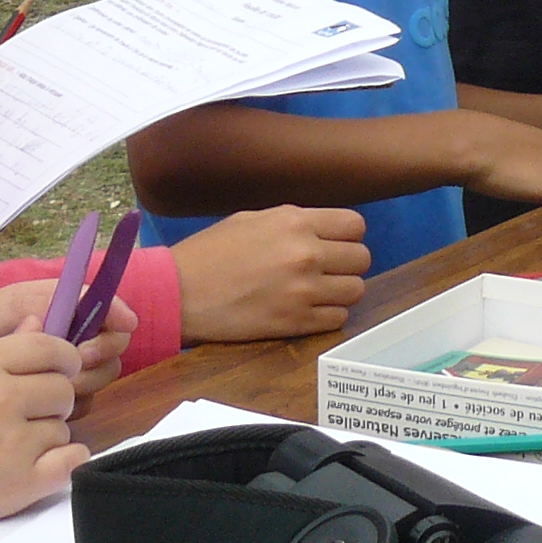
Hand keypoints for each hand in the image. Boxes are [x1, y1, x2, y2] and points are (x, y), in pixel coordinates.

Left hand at [0, 275, 133, 391]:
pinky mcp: (56, 403)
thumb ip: (24, 306)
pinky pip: (85, 402)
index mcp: (46, 308)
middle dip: (101, 349)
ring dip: (87, 377)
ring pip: (102, 373)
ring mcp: (61, 372)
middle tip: (79, 359)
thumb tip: (70, 306)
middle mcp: (61, 338)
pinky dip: (74, 404)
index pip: (97, 301)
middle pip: (110, 340)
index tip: (125, 322)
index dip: (115, 309)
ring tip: (55, 385)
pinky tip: (46, 408)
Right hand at [0, 322, 87, 529]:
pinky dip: (66, 461)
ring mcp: (14, 445)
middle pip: (62, 388)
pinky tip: (49, 461)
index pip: (48, 347)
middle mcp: (3, 402)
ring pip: (63, 427)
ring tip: (17, 442)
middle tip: (33, 410)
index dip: (63, 355)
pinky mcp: (20, 486)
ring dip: (48, 433)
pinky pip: (70, 463)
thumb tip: (39, 324)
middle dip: (53, 396)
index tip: (62, 366)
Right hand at [174, 206, 371, 342]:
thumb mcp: (252, 219)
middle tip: (328, 270)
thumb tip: (321, 231)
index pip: (355, 226)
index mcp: (295, 221)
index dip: (348, 236)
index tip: (335, 245)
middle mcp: (306, 253)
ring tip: (320, 292)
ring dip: (341, 291)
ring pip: (355, 290)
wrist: (179, 293)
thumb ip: (293, 223)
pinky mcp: (295, 323)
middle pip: (362, 258)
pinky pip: (338, 319)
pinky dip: (329, 315)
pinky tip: (309, 310)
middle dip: (348, 264)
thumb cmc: (210, 252)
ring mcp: (303, 291)